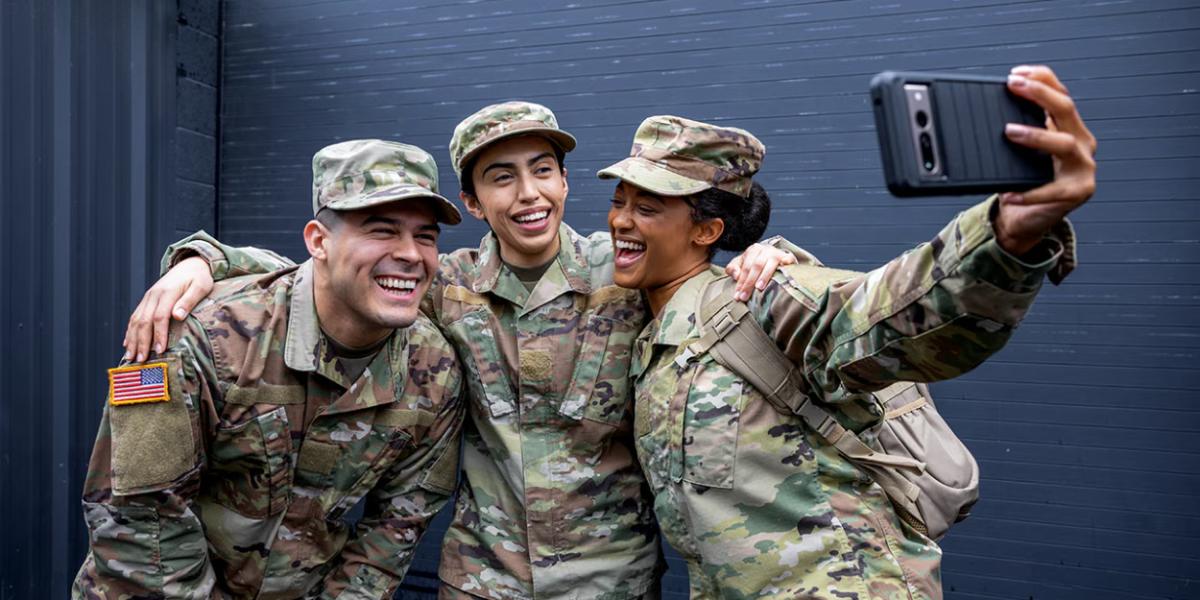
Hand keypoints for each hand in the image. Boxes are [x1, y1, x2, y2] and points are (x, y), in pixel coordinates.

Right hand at [123, 256, 213, 361]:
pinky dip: (130, 331)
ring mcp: (148, 298)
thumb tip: (177, 316)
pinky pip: (135, 316)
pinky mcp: (147, 300)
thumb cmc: (200, 278)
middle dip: (141, 342)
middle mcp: (154, 295)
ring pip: (135, 320)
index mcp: (167, 293)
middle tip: (141, 360)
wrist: (190, 264)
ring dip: (132, 339)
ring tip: (131, 357)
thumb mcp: (200, 287)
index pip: (159, 317)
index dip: (158, 334)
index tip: (159, 351)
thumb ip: (189, 300)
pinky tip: (127, 344)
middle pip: (143, 321)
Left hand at [725, 243, 797, 301]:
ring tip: (759, 288)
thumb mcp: (740, 264)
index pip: (746, 267)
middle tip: (745, 297)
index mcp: (753, 250)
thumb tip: (736, 276)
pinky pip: (788, 261)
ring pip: (770, 265)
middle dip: (749, 283)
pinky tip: (783, 273)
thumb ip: (733, 269)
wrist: (774, 256)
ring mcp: (778, 253)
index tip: (738, 296)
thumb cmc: (754, 263)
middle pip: (756, 266)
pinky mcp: (789, 258)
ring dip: (764, 276)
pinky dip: (786, 265)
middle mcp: (765, 250)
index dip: (741, 282)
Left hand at [995, 65, 1097, 254]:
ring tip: (1009, 131)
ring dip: (1036, 135)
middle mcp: (1081, 142)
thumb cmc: (1024, 180)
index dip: (1042, 79)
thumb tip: (987, 105)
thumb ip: (1016, 126)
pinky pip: (1051, 191)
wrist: (1028, 219)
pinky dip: (1028, 192)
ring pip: (1064, 143)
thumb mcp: (1022, 149)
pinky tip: (1008, 193)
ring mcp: (1083, 167)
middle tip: (1014, 86)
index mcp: (1069, 127)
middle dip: (1039, 93)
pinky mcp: (1078, 192)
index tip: (1016, 73)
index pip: (1061, 93)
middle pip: (1066, 109)